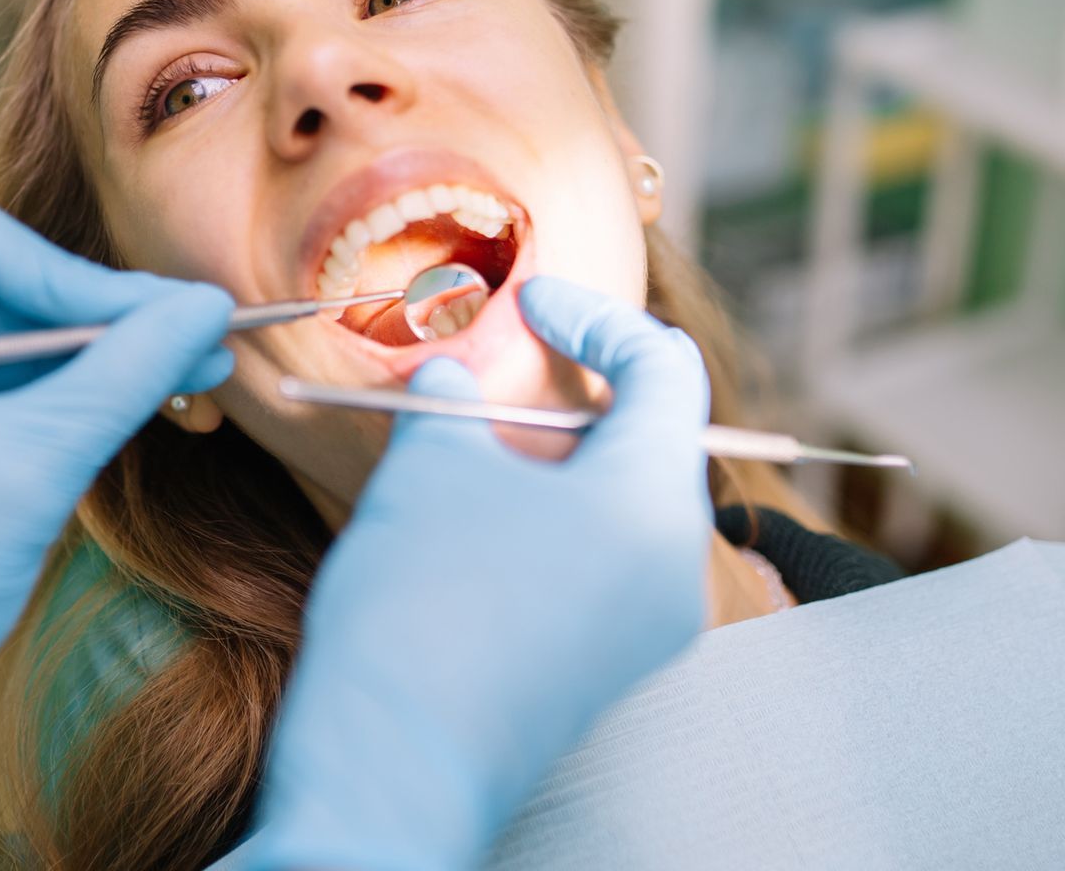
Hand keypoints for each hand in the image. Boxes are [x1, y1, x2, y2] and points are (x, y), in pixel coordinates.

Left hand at [0, 204, 233, 817]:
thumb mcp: (39, 462)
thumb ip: (127, 372)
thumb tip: (207, 305)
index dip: (85, 279)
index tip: (168, 318)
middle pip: (9, 290)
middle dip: (109, 319)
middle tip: (203, 340)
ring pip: (18, 340)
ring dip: (103, 359)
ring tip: (195, 374)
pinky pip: (7, 389)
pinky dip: (74, 396)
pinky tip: (146, 402)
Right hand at [251, 277, 713, 869]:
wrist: (390, 766)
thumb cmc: (418, 604)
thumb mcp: (431, 467)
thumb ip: (454, 399)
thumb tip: (456, 378)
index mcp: (656, 503)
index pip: (665, 371)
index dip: (597, 317)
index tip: (532, 297)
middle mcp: (674, 568)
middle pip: (650, 438)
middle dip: (572, 389)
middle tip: (499, 364)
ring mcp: (646, 627)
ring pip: (621, 502)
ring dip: (553, 455)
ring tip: (469, 444)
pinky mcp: (605, 666)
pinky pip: (601, 561)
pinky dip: (550, 516)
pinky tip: (475, 516)